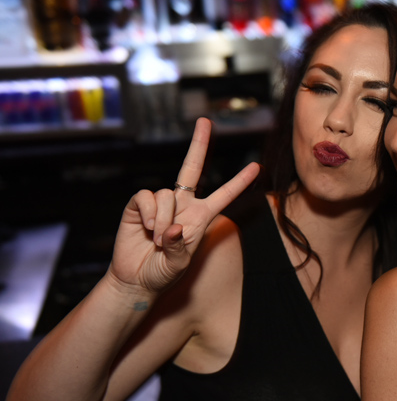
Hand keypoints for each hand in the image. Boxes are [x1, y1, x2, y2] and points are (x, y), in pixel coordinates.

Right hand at [108, 118, 259, 293]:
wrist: (135, 279)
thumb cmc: (162, 272)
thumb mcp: (178, 264)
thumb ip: (179, 248)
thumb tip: (173, 228)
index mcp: (200, 217)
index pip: (223, 195)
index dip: (239, 182)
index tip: (256, 167)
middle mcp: (182, 205)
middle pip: (191, 167)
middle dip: (199, 144)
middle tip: (205, 120)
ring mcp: (160, 204)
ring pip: (166, 194)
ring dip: (162, 219)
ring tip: (158, 239)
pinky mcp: (138, 205)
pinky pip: (146, 196)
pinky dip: (148, 213)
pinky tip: (146, 228)